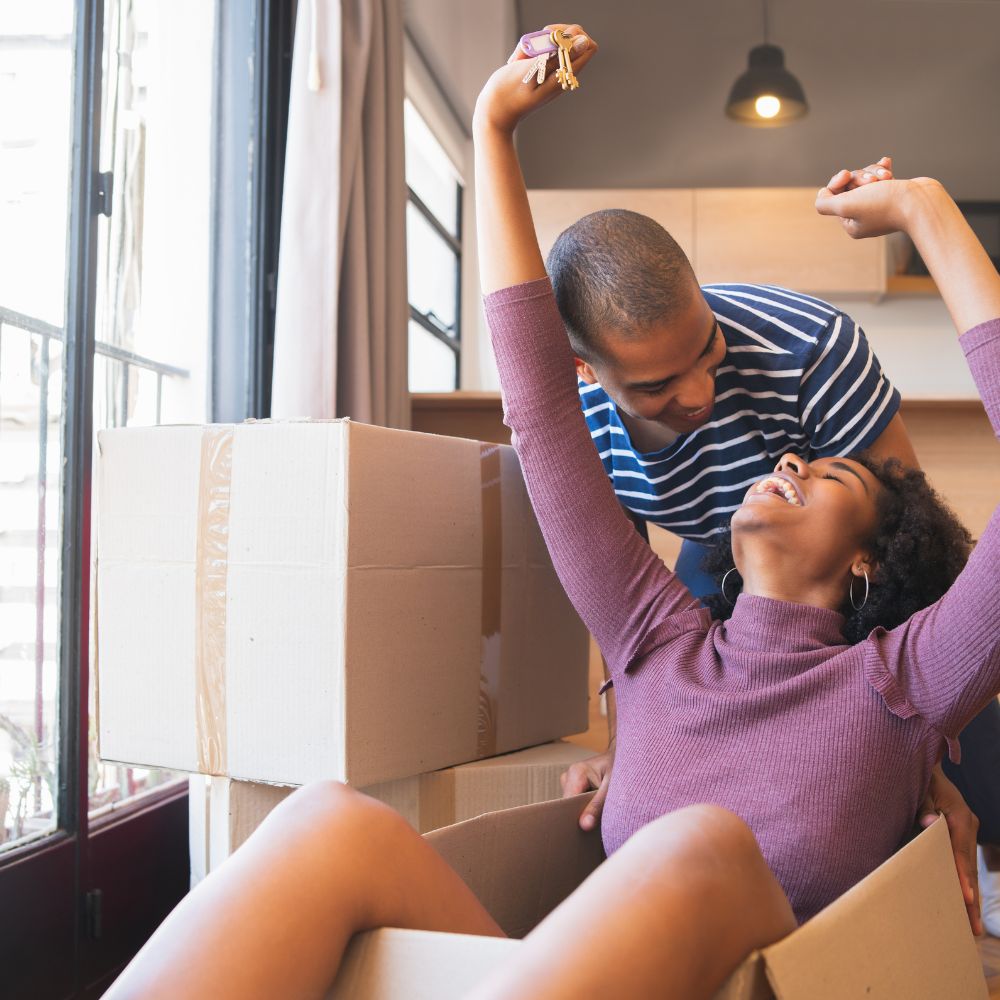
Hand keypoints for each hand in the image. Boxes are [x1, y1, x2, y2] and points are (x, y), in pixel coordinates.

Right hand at [473, 24, 596, 135]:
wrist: (494, 111)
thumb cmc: (510, 92)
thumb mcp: (534, 69)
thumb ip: (559, 55)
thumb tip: (584, 43)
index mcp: (565, 74)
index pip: (587, 45)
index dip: (573, 34)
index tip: (553, 37)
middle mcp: (562, 73)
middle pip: (571, 40)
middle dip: (553, 34)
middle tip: (534, 45)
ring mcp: (551, 72)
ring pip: (552, 44)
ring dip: (536, 43)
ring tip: (521, 57)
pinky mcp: (540, 71)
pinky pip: (540, 52)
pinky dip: (529, 50)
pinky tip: (518, 62)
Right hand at [561, 745, 612, 830]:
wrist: (624, 756)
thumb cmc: (620, 768)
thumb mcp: (611, 788)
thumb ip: (597, 806)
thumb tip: (584, 825)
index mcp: (576, 772)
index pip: (566, 802)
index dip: (574, 817)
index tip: (584, 829)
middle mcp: (569, 776)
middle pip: (568, 805)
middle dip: (580, 815)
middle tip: (596, 823)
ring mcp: (570, 781)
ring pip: (571, 806)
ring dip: (584, 812)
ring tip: (600, 813)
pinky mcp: (574, 787)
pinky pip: (576, 803)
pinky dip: (586, 808)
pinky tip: (596, 809)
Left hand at [815, 155, 937, 239]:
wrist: (922, 203)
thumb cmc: (885, 204)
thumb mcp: (846, 206)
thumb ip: (826, 204)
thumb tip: (821, 195)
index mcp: (851, 224)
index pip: (833, 197)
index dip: (837, 182)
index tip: (846, 175)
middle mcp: (864, 217)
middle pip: (850, 187)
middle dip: (860, 177)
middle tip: (872, 181)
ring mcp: (880, 206)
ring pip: (866, 180)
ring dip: (874, 173)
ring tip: (887, 177)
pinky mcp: (895, 195)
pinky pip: (882, 178)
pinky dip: (882, 169)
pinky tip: (887, 162)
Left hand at [918, 764, 980, 934]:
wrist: (924, 764)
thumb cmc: (919, 778)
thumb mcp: (920, 788)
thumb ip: (923, 807)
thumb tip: (928, 824)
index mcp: (960, 816)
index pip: (961, 852)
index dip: (962, 875)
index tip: (965, 897)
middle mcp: (967, 826)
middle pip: (970, 867)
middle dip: (971, 899)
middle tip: (972, 928)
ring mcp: (965, 832)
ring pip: (969, 869)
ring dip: (970, 897)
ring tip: (971, 926)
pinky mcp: (959, 836)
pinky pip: (963, 864)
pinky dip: (964, 883)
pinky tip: (963, 903)